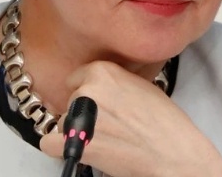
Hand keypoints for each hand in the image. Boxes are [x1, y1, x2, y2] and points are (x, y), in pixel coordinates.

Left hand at [40, 61, 221, 176]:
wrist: (172, 151)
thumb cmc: (165, 121)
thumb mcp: (142, 85)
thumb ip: (116, 82)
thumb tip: (103, 87)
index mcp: (103, 71)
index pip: (77, 78)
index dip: (88, 91)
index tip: (97, 102)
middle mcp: (88, 90)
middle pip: (71, 100)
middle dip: (84, 112)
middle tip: (107, 124)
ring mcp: (78, 117)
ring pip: (63, 122)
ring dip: (77, 131)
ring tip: (104, 139)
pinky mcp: (74, 144)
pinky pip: (50, 143)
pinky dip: (62, 148)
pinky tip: (82, 148)